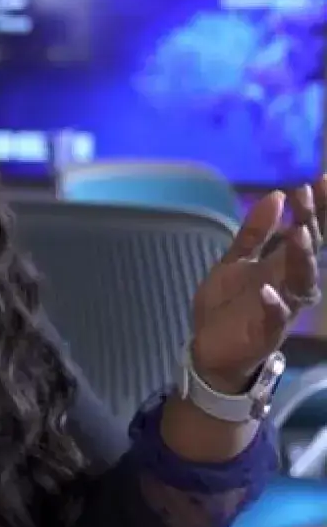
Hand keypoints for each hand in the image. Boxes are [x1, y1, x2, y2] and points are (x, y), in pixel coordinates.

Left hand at [188, 178, 324, 390]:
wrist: (209, 348)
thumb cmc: (228, 303)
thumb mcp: (235, 261)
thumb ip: (255, 232)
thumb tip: (276, 195)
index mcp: (282, 264)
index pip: (306, 231)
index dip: (316, 207)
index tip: (320, 179)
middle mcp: (289, 282)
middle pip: (309, 250)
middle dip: (311, 222)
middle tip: (306, 194)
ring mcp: (282, 306)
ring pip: (302, 281)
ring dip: (302, 258)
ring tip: (298, 232)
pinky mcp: (267, 330)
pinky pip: (276, 317)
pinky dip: (274, 304)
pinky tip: (267, 290)